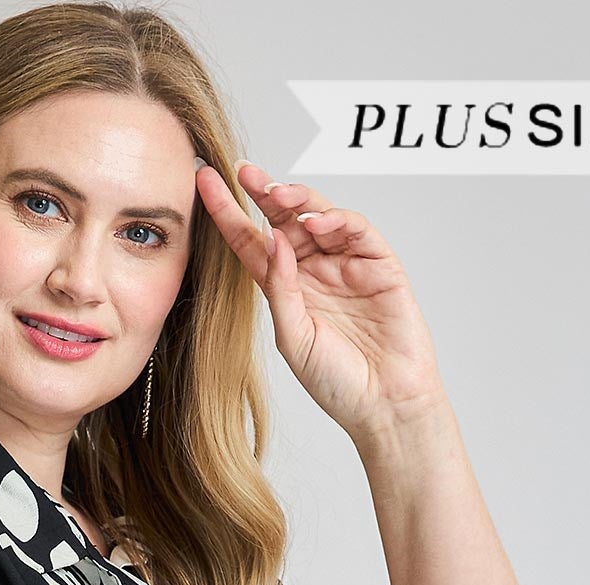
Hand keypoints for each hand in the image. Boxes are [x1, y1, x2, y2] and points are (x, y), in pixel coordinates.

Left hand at [194, 160, 448, 443]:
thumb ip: (280, 290)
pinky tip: (316, 223)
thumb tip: (273, 240)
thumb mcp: (294, 338)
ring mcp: (347, 264)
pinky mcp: (379, 264)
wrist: (384, 405)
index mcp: (286, 289)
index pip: (251, 243)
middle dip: (265, 193)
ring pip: (319, 216)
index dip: (229, 213)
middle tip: (244, 173)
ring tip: (278, 195)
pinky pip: (356, 229)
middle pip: (285, 220)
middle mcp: (314, 271)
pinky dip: (337, 219)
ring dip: (299, 199)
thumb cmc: (337, 383)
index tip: (204, 183)